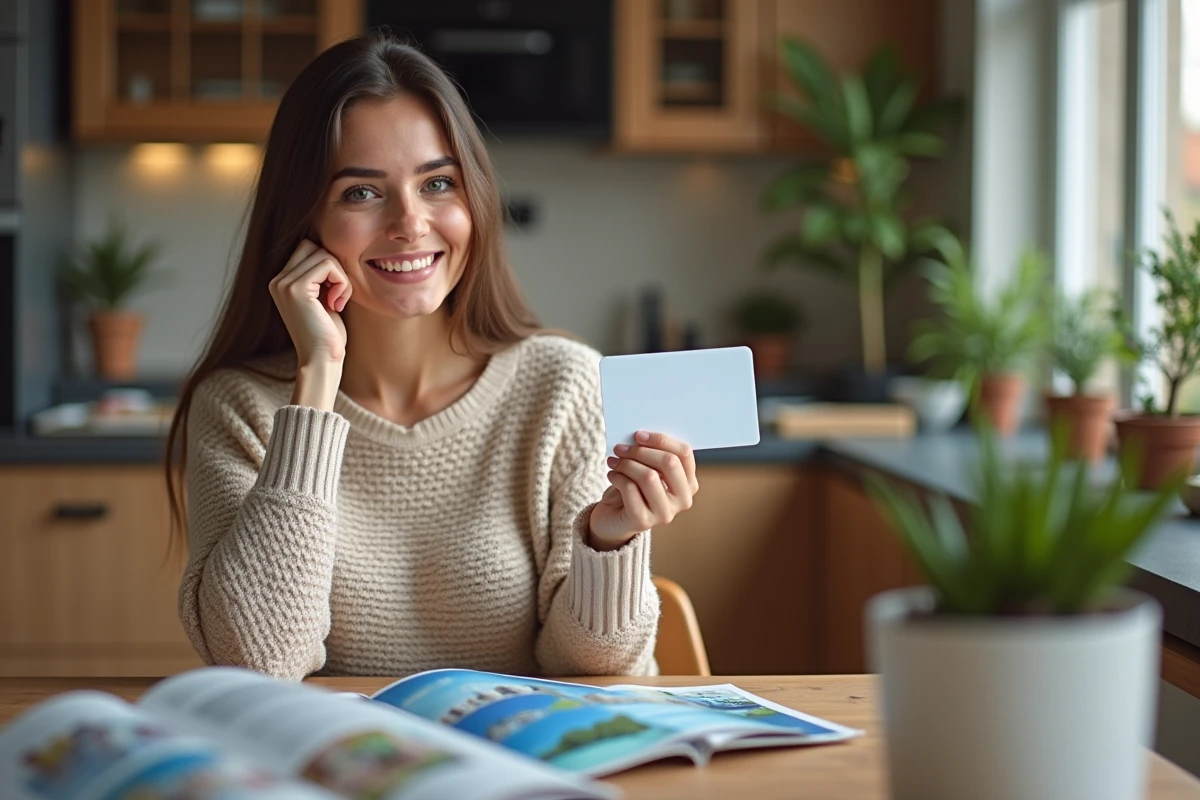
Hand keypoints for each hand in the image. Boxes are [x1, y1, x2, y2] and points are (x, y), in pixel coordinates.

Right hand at [268, 239, 352, 365]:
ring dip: (341, 277)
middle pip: (313, 246)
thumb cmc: (327, 334)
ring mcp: (283, 283)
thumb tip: (333, 249)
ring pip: (323, 254)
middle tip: (337, 295)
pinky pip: (328, 265)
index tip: (334, 292)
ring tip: (337, 301)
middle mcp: (277, 280)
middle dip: (334, 267)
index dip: (328, 266)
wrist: (321, 360)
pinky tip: (337, 304)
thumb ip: (322, 275)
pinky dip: (341, 282)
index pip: (308, 249)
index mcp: (281, 282)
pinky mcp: (296, 288)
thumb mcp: (323, 298)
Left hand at [588, 431, 698, 550]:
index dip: (661, 440)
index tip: (639, 435)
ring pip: (649, 476)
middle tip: (621, 448)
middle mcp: (682, 500)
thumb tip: (641, 435)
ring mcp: (665, 513)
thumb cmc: (634, 489)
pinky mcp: (643, 522)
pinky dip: (617, 477)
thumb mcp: (647, 469)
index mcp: (689, 484)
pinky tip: (612, 475)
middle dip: (641, 451)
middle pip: (668, 463)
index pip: (684, 454)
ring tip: (614, 461)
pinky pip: (630, 489)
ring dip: (627, 464)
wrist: (614, 519)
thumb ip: (651, 454)